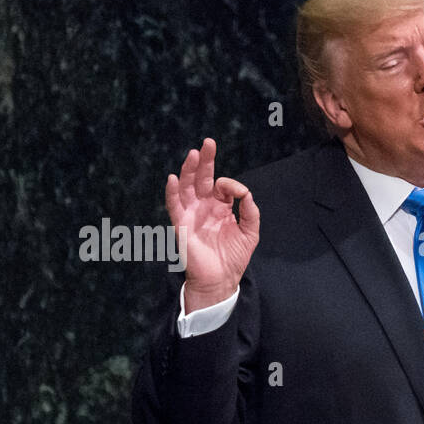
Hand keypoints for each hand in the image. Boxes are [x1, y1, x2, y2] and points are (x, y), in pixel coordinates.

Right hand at [165, 138, 259, 309]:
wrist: (220, 280)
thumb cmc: (233, 258)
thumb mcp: (250, 232)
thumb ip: (250, 211)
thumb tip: (245, 192)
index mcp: (220, 207)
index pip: (222, 186)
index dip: (230, 184)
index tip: (238, 192)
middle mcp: (204, 207)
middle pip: (202, 179)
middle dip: (205, 161)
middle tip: (208, 143)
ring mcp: (191, 214)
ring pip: (187, 187)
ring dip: (189, 170)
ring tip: (193, 154)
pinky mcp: (181, 225)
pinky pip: (174, 205)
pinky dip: (172, 192)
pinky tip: (173, 178)